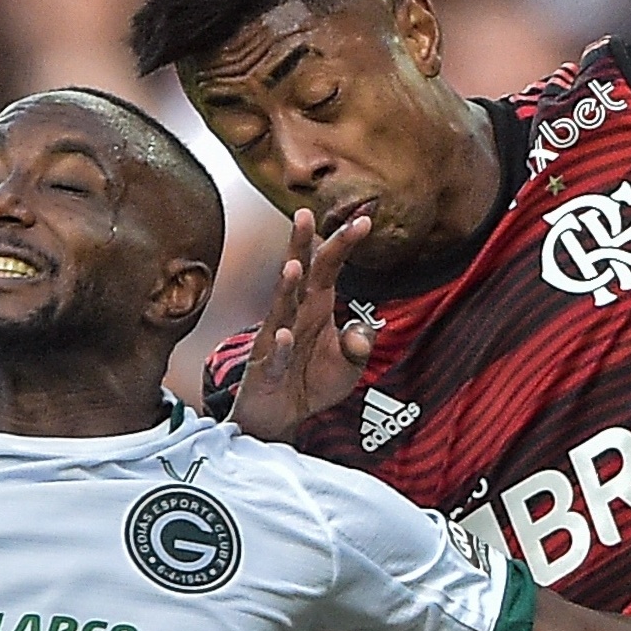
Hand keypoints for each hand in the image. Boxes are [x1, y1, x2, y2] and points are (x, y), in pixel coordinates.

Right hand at [228, 210, 375, 442]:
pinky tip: (287, 335)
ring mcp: (277, 339)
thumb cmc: (310, 383)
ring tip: (293, 266)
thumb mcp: (347, 366)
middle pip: (298, 275)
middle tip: (303, 213)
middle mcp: (295, 316)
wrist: (280, 417)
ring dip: (286, 288)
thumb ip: (359, 345)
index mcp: (316, 307)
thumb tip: (364, 331)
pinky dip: (282, 346)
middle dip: (300, 245)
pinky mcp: (266, 367)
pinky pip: (276, 355)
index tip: (364, 220)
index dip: (343, 244)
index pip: (328, 268)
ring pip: (281, 308)